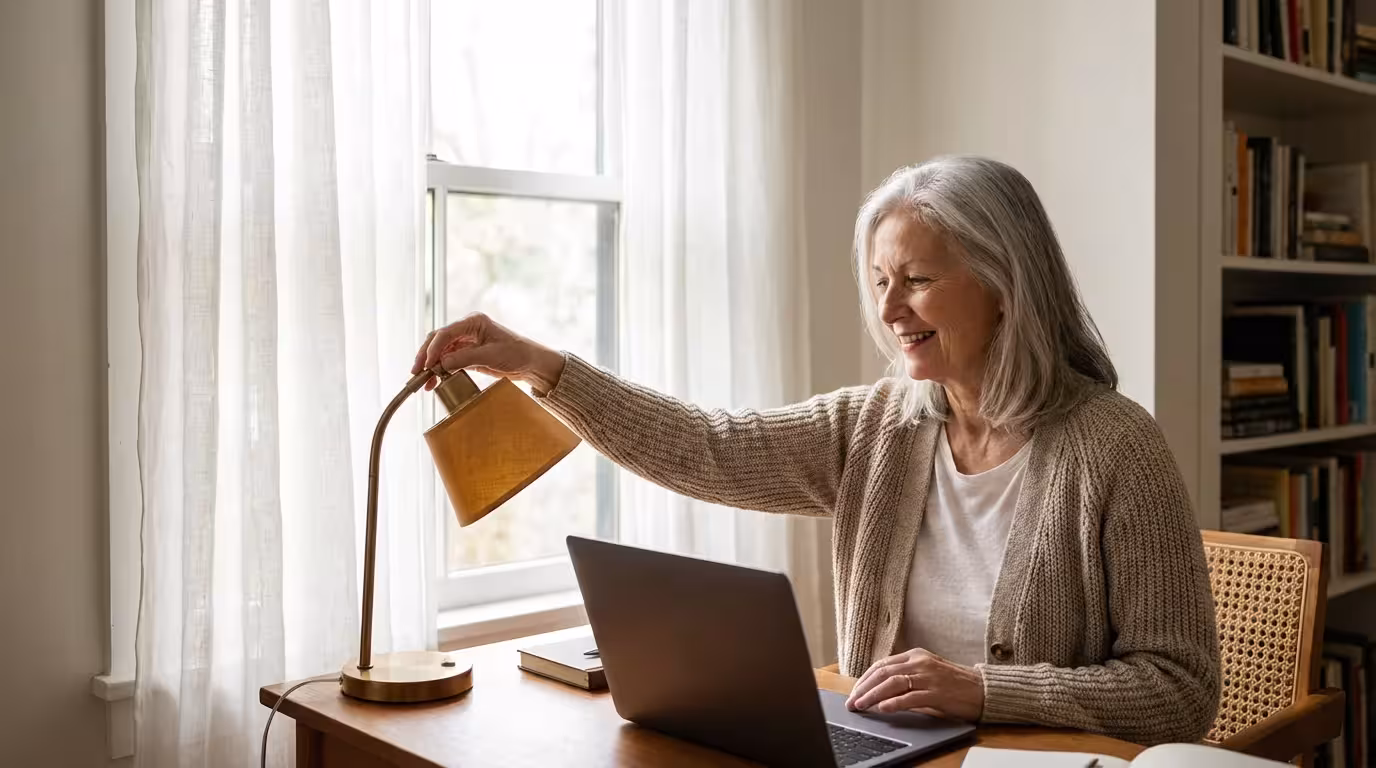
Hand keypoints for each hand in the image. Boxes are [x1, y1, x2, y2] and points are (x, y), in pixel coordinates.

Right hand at [411, 313, 565, 394]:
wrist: (531, 363)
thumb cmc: (517, 353)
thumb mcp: (491, 356)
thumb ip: (465, 358)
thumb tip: (441, 364)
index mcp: (474, 322)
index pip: (446, 332)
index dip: (433, 348)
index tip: (426, 364)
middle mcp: (466, 329)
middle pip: (438, 340)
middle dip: (425, 356)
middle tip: (416, 373)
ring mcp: (465, 342)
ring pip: (440, 352)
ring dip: (430, 366)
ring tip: (424, 382)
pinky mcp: (466, 354)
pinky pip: (448, 361)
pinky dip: (439, 371)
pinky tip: (434, 382)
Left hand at [844, 648, 983, 721]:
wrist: (983, 690)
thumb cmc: (954, 684)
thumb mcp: (927, 672)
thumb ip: (906, 676)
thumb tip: (879, 690)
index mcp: (916, 655)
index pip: (882, 665)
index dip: (865, 678)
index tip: (854, 691)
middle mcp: (920, 663)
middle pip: (883, 672)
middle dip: (863, 688)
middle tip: (852, 702)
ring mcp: (929, 676)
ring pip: (893, 683)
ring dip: (873, 695)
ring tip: (861, 705)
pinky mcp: (937, 692)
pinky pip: (910, 697)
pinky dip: (894, 702)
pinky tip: (883, 708)